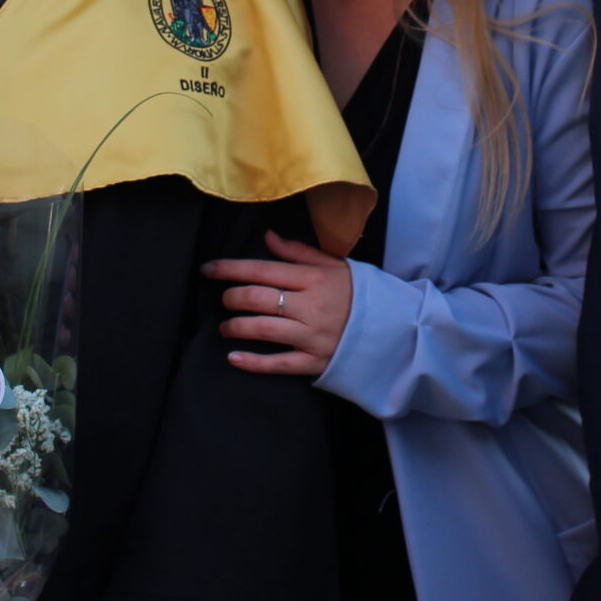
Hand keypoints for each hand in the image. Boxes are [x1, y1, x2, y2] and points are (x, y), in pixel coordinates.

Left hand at [205, 229, 353, 376]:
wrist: (392, 329)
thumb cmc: (359, 293)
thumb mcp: (334, 265)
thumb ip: (298, 252)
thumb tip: (268, 236)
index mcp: (314, 278)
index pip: (263, 270)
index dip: (230, 269)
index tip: (208, 269)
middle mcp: (311, 306)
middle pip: (258, 299)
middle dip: (232, 297)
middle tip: (224, 299)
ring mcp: (312, 336)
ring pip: (263, 330)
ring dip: (236, 327)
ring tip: (225, 326)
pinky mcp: (315, 362)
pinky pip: (278, 364)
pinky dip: (253, 362)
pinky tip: (233, 358)